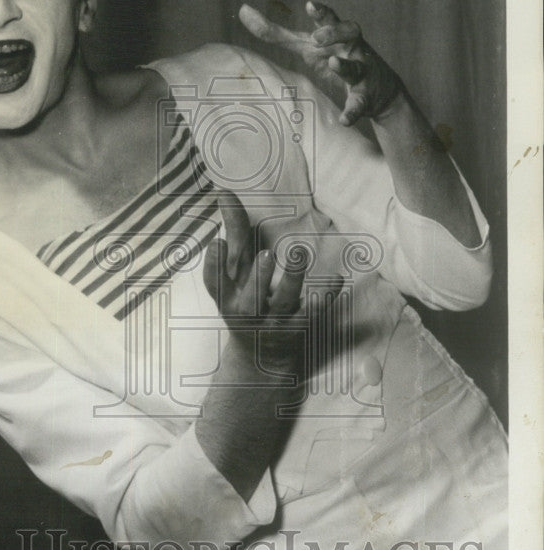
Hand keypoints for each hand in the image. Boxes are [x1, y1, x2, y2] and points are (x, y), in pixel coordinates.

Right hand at [202, 192, 338, 376]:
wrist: (262, 356)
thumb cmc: (248, 298)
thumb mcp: (237, 271)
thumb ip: (235, 232)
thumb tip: (224, 192)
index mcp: (228, 298)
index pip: (215, 283)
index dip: (213, 265)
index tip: (216, 242)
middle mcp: (248, 312)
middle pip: (251, 298)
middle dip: (258, 277)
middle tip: (266, 255)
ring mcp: (274, 322)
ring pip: (284, 302)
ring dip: (292, 279)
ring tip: (299, 253)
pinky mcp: (299, 328)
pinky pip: (314, 313)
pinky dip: (325, 297)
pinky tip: (336, 279)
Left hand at [239, 0, 406, 126]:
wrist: (379, 91)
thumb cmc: (334, 59)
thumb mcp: (306, 46)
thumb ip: (276, 32)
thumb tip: (242, 10)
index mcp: (336, 36)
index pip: (330, 18)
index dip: (321, 12)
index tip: (310, 4)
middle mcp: (351, 49)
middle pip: (351, 31)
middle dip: (335, 32)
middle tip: (317, 37)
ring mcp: (362, 71)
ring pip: (357, 66)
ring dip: (345, 67)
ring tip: (333, 65)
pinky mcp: (367, 96)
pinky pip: (360, 103)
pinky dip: (352, 111)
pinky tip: (343, 120)